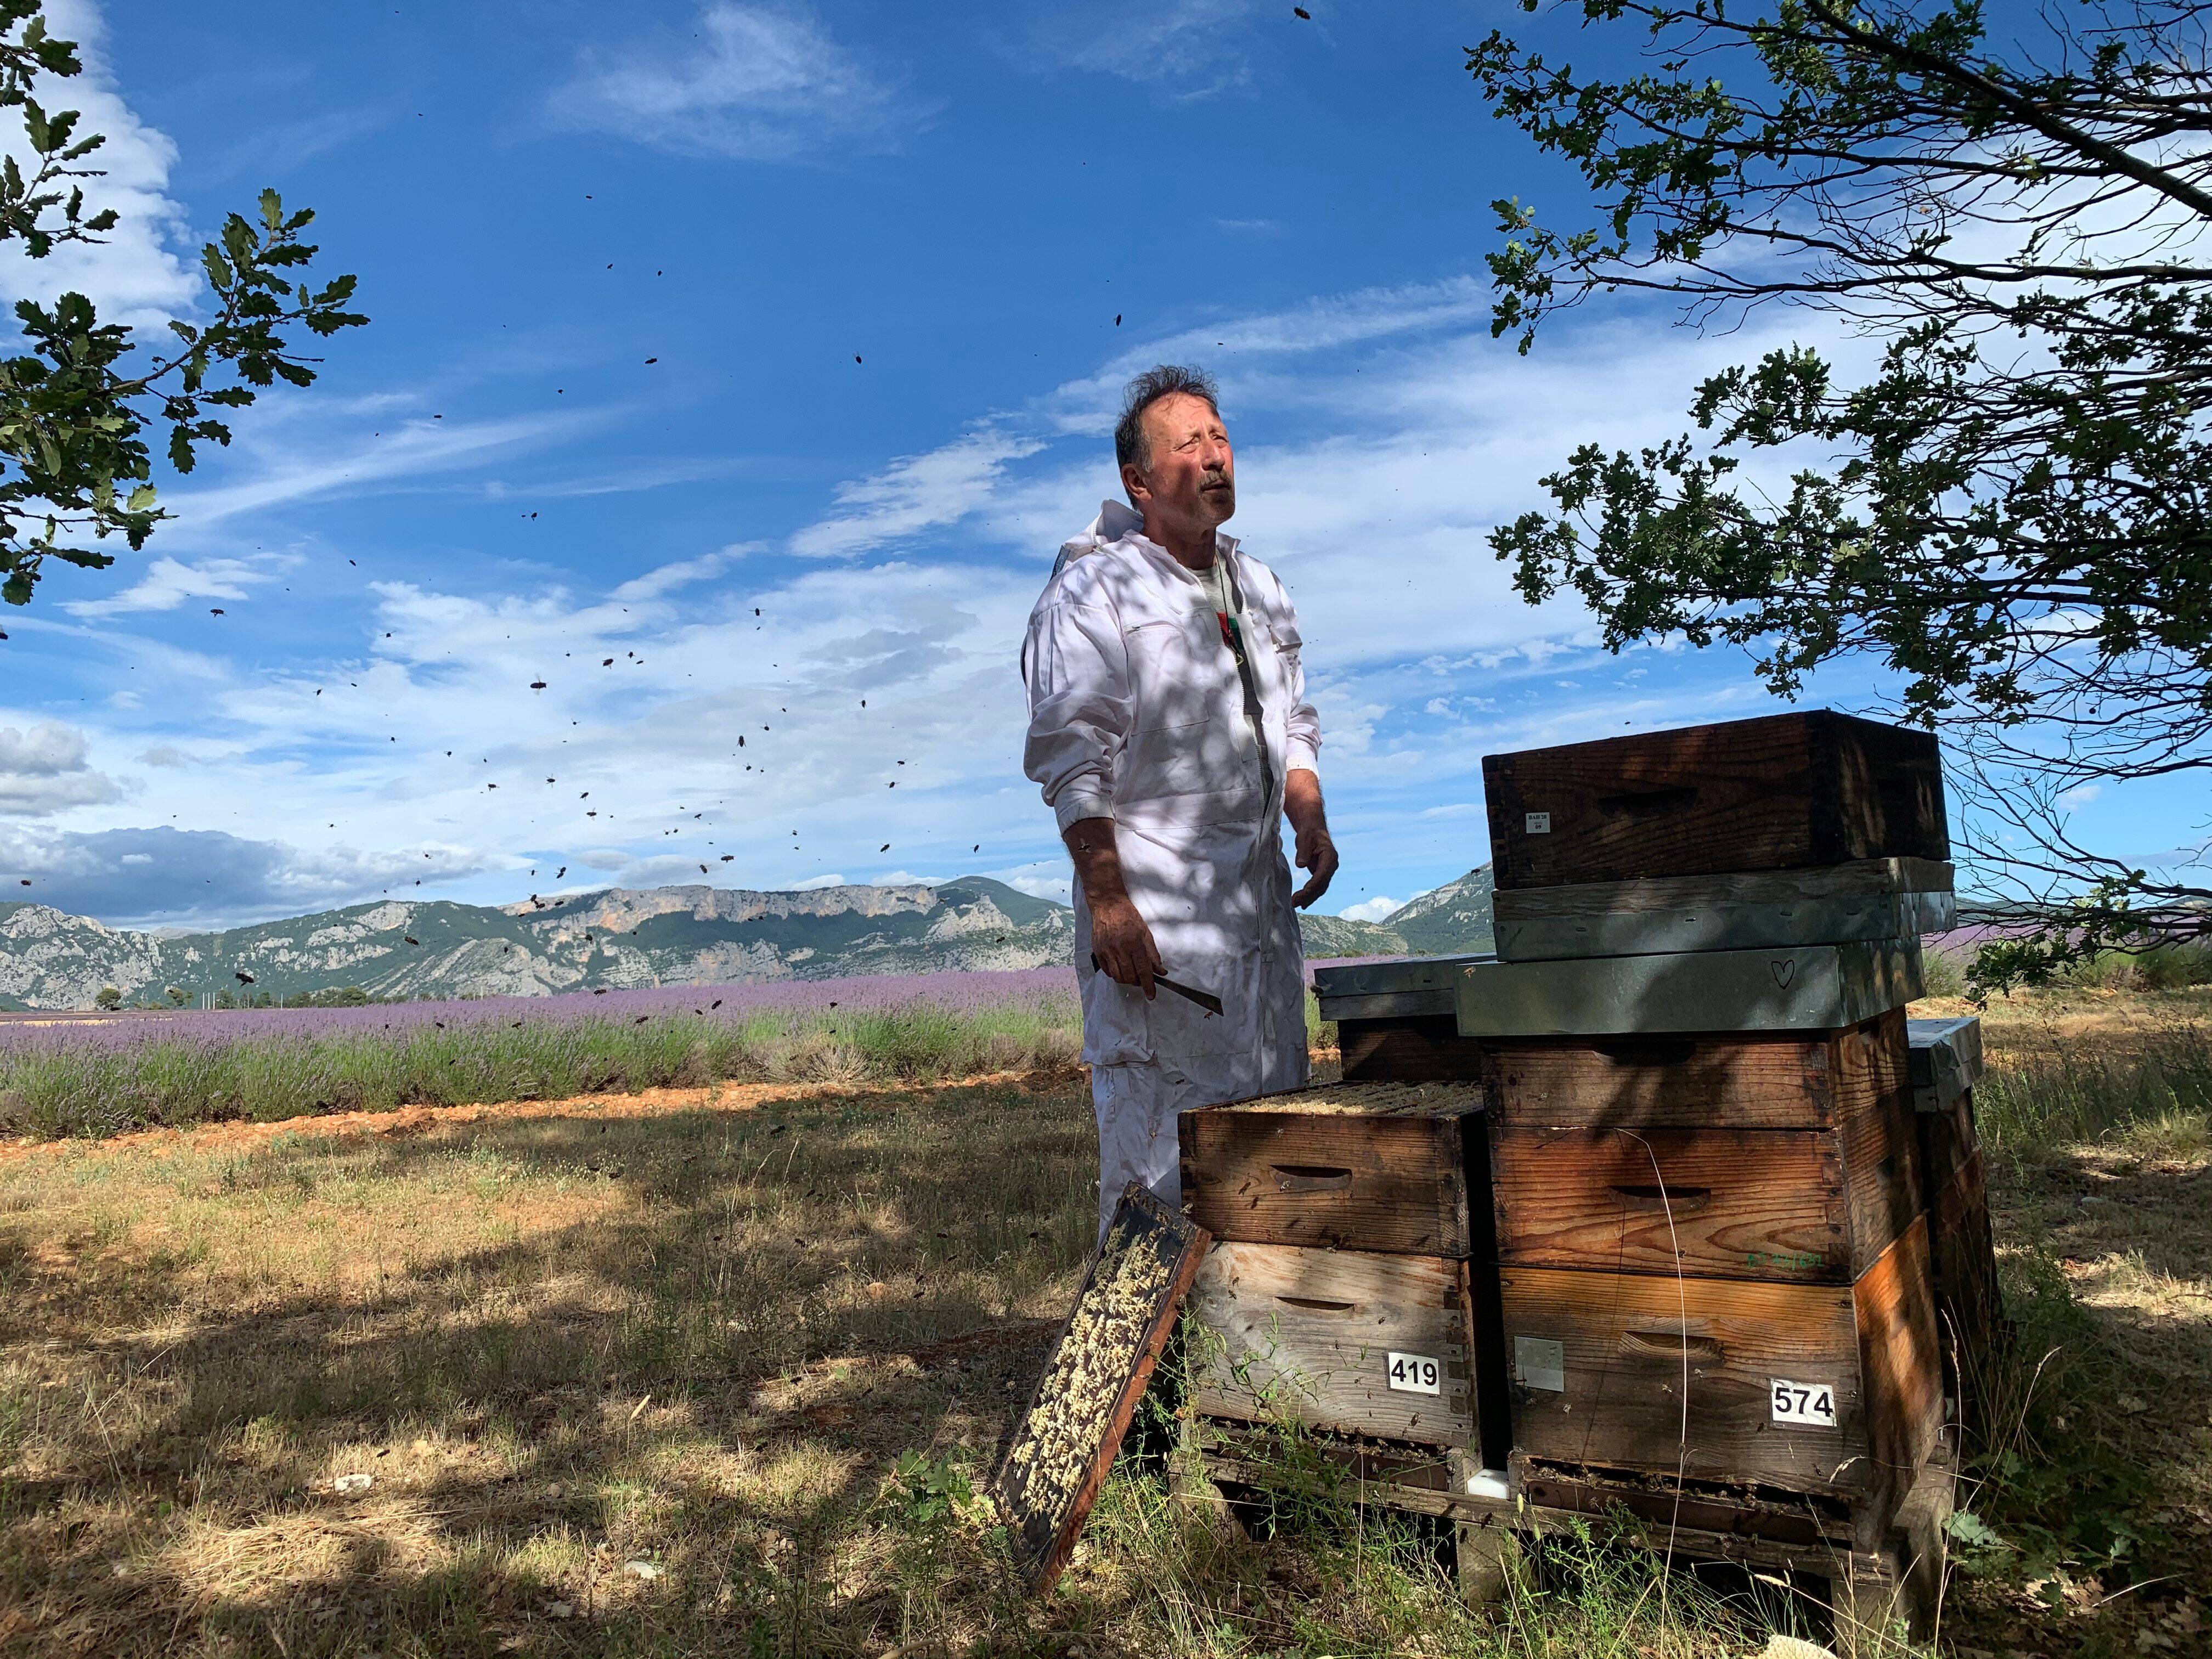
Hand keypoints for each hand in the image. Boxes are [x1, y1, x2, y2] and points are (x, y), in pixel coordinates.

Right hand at [1089, 893, 1163, 998]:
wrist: (1107, 904)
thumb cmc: (1128, 916)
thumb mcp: (1145, 932)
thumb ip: (1153, 954)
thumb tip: (1160, 970)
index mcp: (1134, 943)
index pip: (1143, 970)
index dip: (1148, 985)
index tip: (1151, 995)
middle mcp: (1119, 948)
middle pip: (1129, 977)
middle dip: (1137, 982)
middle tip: (1142, 978)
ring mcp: (1106, 951)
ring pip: (1117, 977)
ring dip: (1126, 980)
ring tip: (1131, 973)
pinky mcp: (1097, 951)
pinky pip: (1107, 971)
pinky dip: (1115, 974)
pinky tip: (1120, 967)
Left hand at [1284, 770, 1338, 908]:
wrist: (1312, 828)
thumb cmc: (1309, 831)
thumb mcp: (1304, 838)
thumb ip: (1303, 851)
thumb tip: (1301, 864)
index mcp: (1330, 857)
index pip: (1322, 876)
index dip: (1312, 887)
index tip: (1301, 895)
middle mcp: (1331, 865)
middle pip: (1321, 885)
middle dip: (1309, 895)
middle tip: (1295, 903)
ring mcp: (1326, 870)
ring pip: (1320, 888)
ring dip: (1309, 897)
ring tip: (1296, 905)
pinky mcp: (1320, 872)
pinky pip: (1316, 886)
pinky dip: (1309, 894)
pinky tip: (1302, 902)